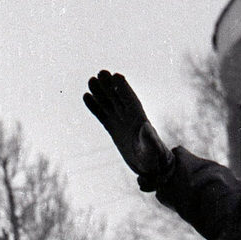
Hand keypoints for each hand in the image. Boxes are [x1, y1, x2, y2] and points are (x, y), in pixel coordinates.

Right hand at [83, 70, 171, 189]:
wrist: (151, 166)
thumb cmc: (154, 158)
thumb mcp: (152, 149)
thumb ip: (149, 138)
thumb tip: (146, 127)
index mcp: (139, 118)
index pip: (130, 100)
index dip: (124, 89)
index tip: (116, 76)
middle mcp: (130, 117)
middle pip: (118, 98)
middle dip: (110, 86)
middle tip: (101, 72)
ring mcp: (121, 122)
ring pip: (108, 103)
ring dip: (100, 92)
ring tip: (91, 80)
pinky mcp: (114, 129)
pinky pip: (102, 115)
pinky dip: (95, 106)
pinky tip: (86, 96)